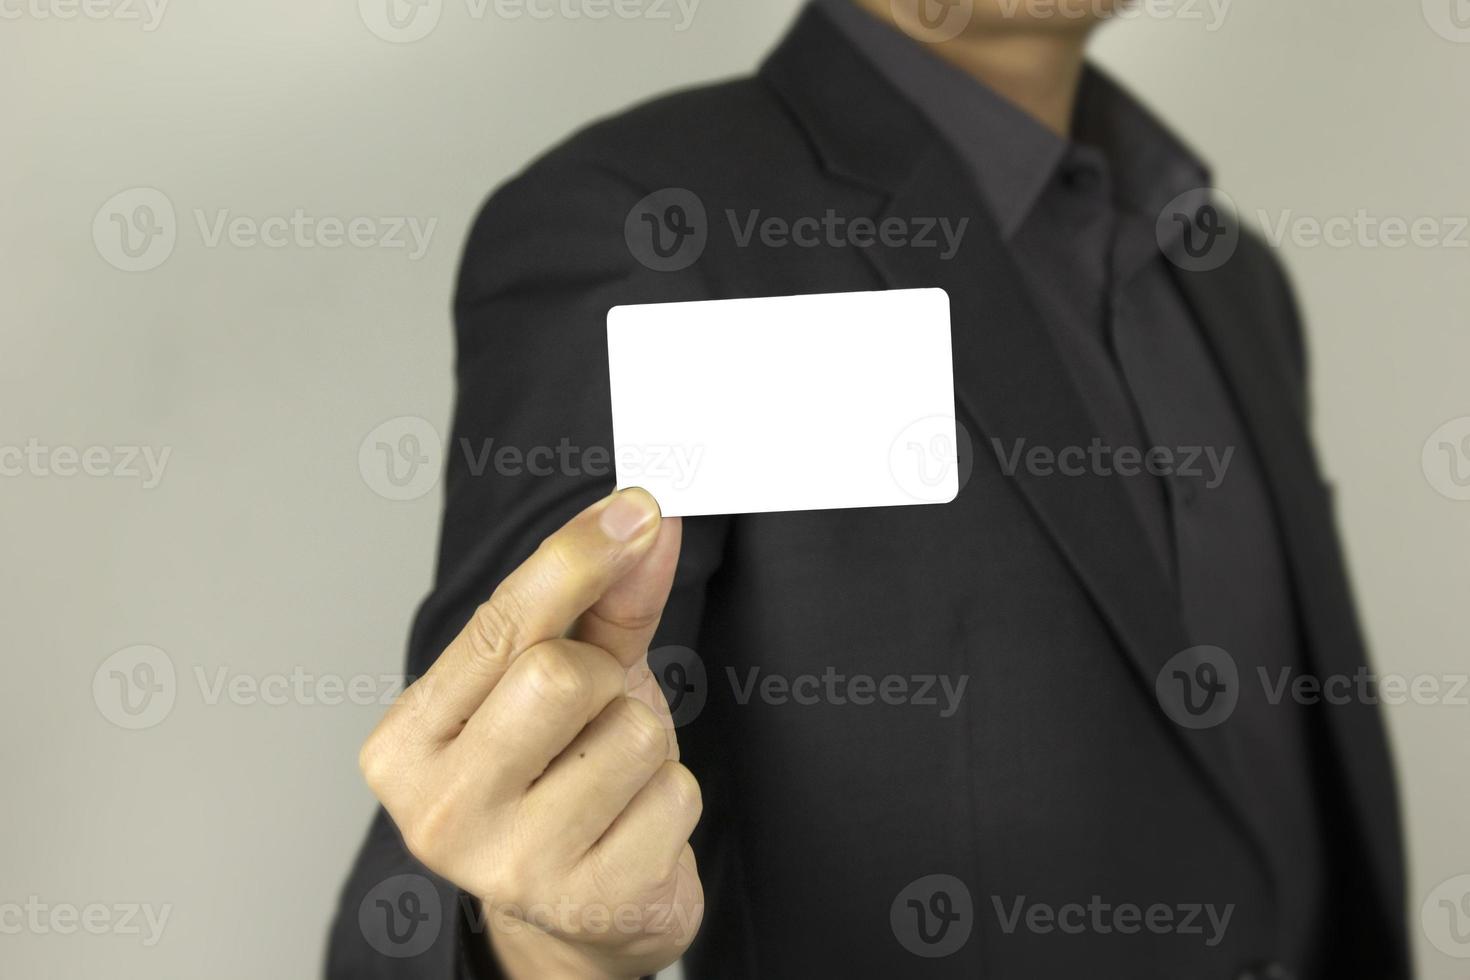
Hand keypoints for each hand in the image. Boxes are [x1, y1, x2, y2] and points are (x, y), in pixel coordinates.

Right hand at [359, 488, 702, 978]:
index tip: (636, 508)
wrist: (581, 911)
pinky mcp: (587, 902)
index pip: (497, 626)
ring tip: (612, 777)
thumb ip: (601, 600)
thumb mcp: (571, 678)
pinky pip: (673, 795)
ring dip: (645, 742)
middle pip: (559, 676)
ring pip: (629, 733)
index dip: (577, 557)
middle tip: (594, 712)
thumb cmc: (562, 776)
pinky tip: (632, 823)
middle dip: (604, 678)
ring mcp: (508, 867)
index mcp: (406, 743)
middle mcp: (438, 810)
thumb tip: (641, 518)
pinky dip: (672, 795)